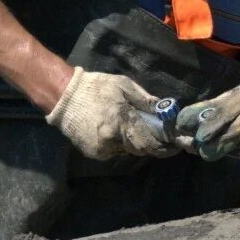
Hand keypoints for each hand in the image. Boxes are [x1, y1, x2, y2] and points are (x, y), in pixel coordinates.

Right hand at [45, 69, 178, 159]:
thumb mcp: (124, 86)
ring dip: (132, 141)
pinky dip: (118, 143)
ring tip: (127, 125)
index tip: (175, 146)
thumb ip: (145, 100)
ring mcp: (102, 149)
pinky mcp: (94, 153)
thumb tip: (163, 110)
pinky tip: (112, 128)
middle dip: (149, 142)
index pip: (149, 143)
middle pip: (140, 149)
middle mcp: (112, 140)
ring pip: (127, 151)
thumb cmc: (96, 88)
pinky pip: (114, 151)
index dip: (164, 148)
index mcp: (122, 121)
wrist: (64, 96)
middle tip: (154, 133)